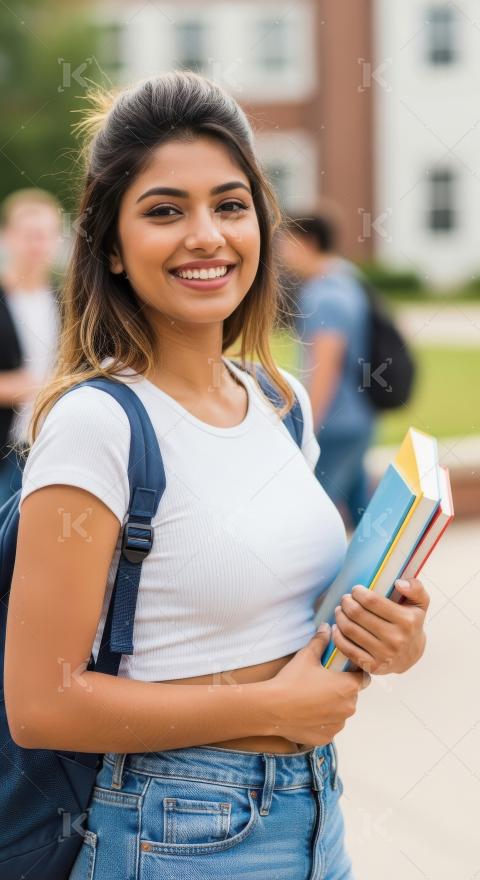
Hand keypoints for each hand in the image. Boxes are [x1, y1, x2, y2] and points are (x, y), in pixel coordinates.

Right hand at [266, 624, 370, 745]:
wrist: (272, 708)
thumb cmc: (292, 681)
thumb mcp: (307, 656)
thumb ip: (320, 641)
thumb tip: (326, 627)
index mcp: (349, 686)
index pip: (364, 677)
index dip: (354, 671)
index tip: (341, 669)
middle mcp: (349, 707)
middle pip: (351, 695)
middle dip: (340, 688)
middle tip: (321, 681)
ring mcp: (338, 724)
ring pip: (340, 712)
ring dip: (332, 706)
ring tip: (311, 698)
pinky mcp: (326, 737)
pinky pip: (329, 726)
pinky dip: (322, 721)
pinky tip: (306, 712)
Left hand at [332, 578, 429, 674]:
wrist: (412, 655)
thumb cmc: (411, 623)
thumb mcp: (419, 603)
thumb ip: (415, 588)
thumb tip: (398, 583)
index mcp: (407, 621)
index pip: (372, 601)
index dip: (359, 593)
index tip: (355, 590)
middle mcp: (396, 639)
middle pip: (358, 614)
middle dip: (347, 603)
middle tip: (345, 599)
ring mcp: (384, 654)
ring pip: (350, 630)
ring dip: (340, 617)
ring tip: (340, 610)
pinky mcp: (373, 667)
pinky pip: (347, 649)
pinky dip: (337, 636)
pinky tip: (337, 627)